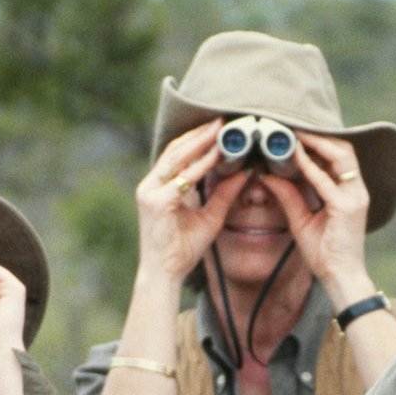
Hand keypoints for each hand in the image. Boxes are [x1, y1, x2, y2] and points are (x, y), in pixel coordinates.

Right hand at [137, 121, 250, 287]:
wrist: (164, 274)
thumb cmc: (182, 250)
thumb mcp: (209, 217)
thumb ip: (224, 195)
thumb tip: (245, 174)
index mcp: (159, 186)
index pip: (178, 154)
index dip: (198, 139)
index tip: (220, 127)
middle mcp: (151, 185)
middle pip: (176, 150)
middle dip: (200, 134)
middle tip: (223, 120)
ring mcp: (150, 192)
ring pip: (176, 158)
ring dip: (200, 142)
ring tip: (220, 129)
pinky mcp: (156, 203)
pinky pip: (182, 179)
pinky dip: (200, 165)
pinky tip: (216, 156)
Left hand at [261, 134, 373, 304]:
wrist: (341, 279)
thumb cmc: (325, 254)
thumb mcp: (301, 220)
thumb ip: (288, 196)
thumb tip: (266, 175)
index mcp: (349, 193)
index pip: (338, 156)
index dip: (318, 141)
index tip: (293, 133)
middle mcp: (356, 191)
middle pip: (343, 150)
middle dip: (319, 136)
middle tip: (291, 127)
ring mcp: (354, 198)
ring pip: (341, 156)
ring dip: (317, 143)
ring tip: (294, 134)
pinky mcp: (347, 208)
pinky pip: (327, 180)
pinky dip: (311, 166)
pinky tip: (295, 157)